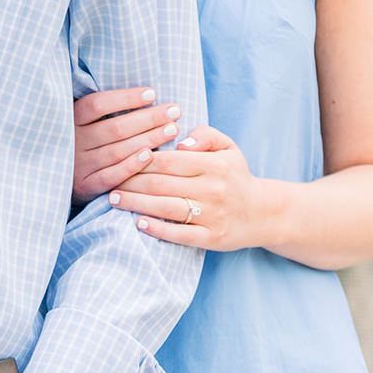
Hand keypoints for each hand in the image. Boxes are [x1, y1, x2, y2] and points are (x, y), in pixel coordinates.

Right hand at [72, 87, 180, 203]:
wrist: (59, 177)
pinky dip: (132, 165)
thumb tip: (148, 94)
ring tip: (173, 129)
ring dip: (148, 139)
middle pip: (115, 128)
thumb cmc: (83, 140)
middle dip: (148, 118)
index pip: (98, 104)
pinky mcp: (85, 186)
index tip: (152, 93)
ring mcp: (79, 165)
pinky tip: (151, 155)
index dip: (125, 98)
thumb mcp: (85, 120)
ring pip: (118, 151)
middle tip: (174, 111)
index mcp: (71, 119)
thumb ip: (106, 109)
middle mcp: (74, 141)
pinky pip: (111, 176)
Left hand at [109, 125, 281, 252]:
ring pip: (166, 208)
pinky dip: (157, 229)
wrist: (264, 213)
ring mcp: (212, 215)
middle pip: (162, 184)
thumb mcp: (228, 147)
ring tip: (114, 199)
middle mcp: (213, 189)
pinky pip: (180, 234)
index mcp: (214, 165)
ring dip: (136, 204)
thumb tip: (180, 142)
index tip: (120, 159)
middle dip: (131, 182)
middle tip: (108, 181)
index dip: (141, 160)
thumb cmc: (236, 176)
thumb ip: (205, 135)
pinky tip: (138, 223)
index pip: (169, 160)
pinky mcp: (212, 238)